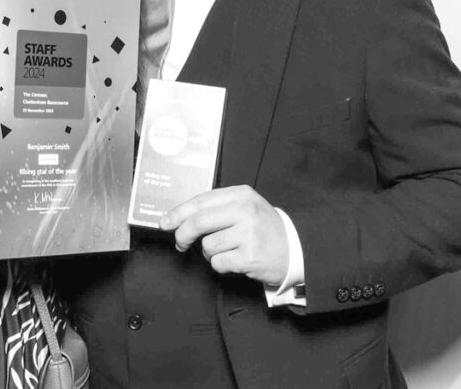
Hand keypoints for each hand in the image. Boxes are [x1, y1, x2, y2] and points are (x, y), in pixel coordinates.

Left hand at [159, 185, 289, 285]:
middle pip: (199, 222)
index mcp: (241, 194)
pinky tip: (234, 261)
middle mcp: (244, 210)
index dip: (178, 212)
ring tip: (226, 251)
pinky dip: (220, 265)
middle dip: (183, 234)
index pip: (201, 201)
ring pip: (207, 245)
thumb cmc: (264, 228)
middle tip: (180, 243)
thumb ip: (218, 208)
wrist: (295, 248)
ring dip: (210, 253)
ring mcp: (248, 233)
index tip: (165, 222)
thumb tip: (181, 218)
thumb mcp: (245, 207)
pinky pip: (218, 262)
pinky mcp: (249, 256)